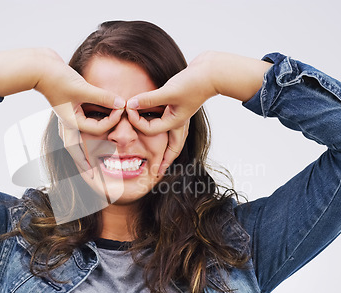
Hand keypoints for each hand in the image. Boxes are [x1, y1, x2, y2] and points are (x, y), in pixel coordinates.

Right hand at [34, 49, 125, 177]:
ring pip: (73, 142)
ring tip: (87, 165)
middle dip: (84, 164)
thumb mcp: (81, 87)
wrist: (39, 68)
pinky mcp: (66, 111)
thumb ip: (102, 97)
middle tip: (93, 177)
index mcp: (71, 121)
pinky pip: (75, 130)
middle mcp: (67, 124)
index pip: (97, 129)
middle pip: (75, 150)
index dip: (112, 120)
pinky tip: (86, 139)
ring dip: (81, 153)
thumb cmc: (57, 78)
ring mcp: (65, 119)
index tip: (122, 110)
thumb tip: (121, 104)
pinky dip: (81, 138)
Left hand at [125, 52, 218, 174]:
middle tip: (158, 171)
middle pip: (172, 148)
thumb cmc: (194, 83)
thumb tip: (131, 104)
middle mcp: (179, 122)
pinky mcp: (182, 107)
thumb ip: (149, 99)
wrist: (212, 73)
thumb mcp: (169, 92)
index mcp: (175, 123)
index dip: (136, 120)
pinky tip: (163, 126)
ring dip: (168, 148)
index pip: (149, 129)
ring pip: (174, 137)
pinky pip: (172, 124)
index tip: (127, 109)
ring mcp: (182, 115)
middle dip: (165, 160)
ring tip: (163, 157)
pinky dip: (167, 129)